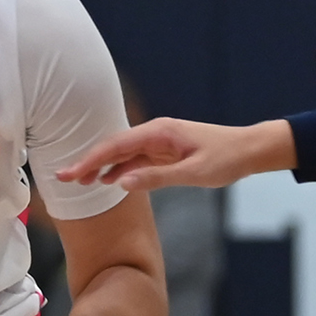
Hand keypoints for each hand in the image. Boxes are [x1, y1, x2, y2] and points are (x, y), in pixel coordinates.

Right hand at [57, 117, 289, 192]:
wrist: (251, 150)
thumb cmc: (227, 159)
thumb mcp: (193, 173)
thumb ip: (156, 177)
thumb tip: (121, 183)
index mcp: (159, 133)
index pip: (115, 146)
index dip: (89, 160)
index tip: (69, 174)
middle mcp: (156, 133)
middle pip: (113, 147)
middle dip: (88, 162)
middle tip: (64, 179)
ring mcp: (160, 142)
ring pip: (122, 154)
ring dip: (102, 167)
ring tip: (80, 183)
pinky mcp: (166, 152)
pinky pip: (136, 159)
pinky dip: (120, 169)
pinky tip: (108, 181)